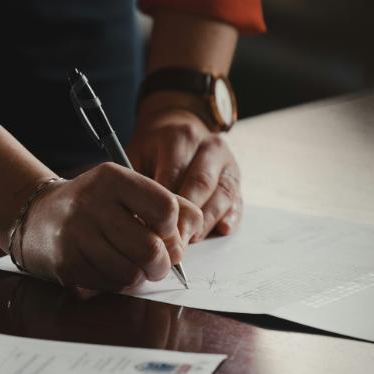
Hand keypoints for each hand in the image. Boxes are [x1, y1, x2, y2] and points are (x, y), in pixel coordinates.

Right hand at [16, 163, 202, 290]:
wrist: (37, 216)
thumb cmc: (95, 205)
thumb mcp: (128, 191)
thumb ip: (169, 205)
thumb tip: (188, 238)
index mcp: (113, 178)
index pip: (166, 208)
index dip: (173, 229)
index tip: (165, 233)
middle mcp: (92, 203)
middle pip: (151, 248)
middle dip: (162, 264)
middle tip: (157, 263)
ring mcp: (76, 234)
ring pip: (131, 273)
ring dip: (139, 276)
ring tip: (132, 266)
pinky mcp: (66, 263)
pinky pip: (109, 285)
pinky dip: (117, 283)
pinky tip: (108, 268)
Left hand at [128, 106, 242, 240]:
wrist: (178, 129)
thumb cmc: (153, 150)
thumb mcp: (137, 155)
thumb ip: (136, 182)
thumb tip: (135, 219)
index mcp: (181, 137)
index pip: (174, 174)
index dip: (164, 205)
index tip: (153, 229)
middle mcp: (209, 146)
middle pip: (201, 185)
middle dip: (187, 218)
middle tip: (173, 243)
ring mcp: (227, 162)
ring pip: (222, 195)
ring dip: (207, 222)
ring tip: (190, 241)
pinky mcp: (237, 179)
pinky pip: (237, 201)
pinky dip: (231, 217)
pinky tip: (221, 230)